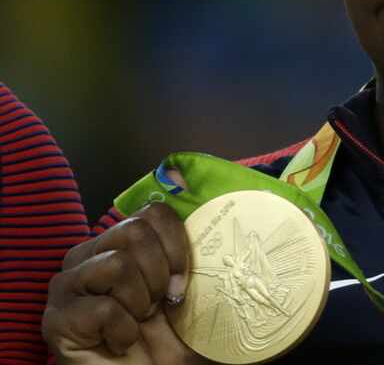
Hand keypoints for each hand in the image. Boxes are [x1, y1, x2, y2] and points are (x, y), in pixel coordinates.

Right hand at [42, 201, 210, 364]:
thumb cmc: (169, 336)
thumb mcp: (189, 286)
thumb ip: (192, 243)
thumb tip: (184, 178)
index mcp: (120, 242)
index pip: (152, 212)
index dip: (177, 246)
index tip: (181, 283)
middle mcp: (88, 254)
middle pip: (135, 232)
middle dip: (159, 274)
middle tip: (157, 305)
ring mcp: (67, 285)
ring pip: (118, 264)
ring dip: (140, 303)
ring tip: (138, 322)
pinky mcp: (56, 319)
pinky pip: (104, 308)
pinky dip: (124, 331)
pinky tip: (121, 342)